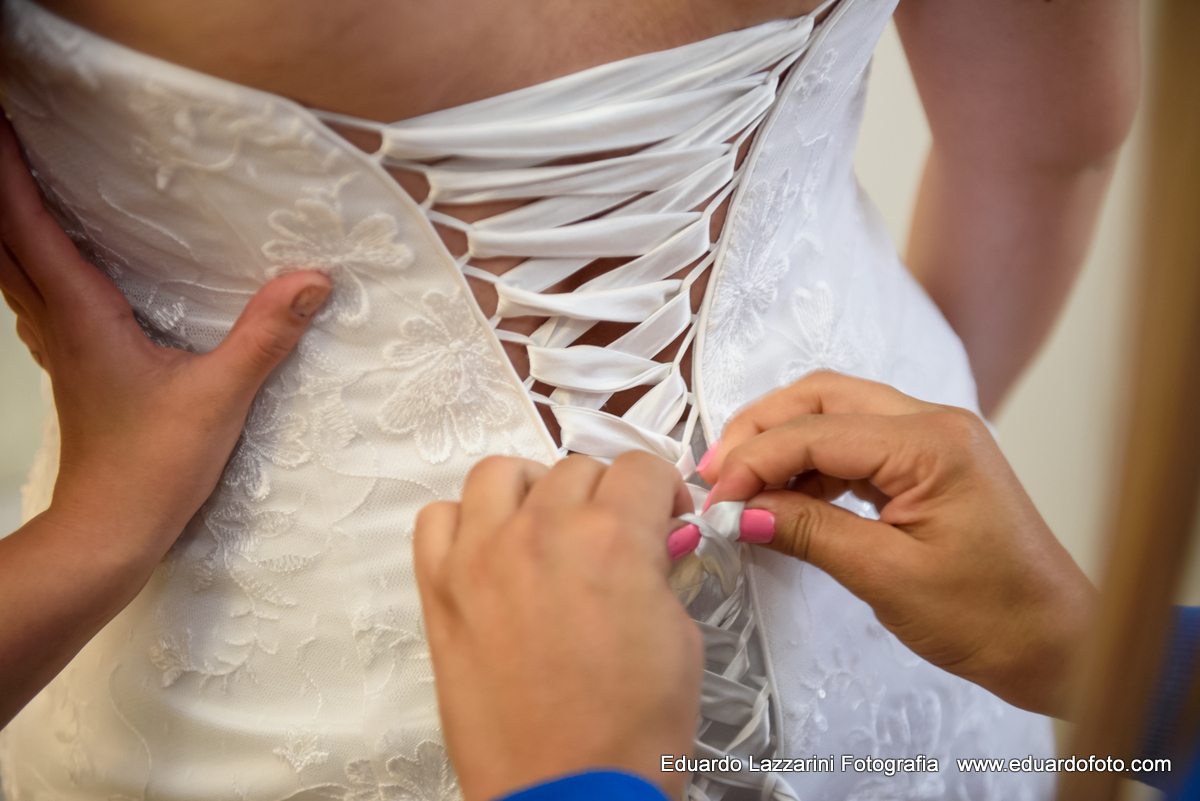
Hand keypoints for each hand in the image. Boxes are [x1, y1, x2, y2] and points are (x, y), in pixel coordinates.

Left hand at [0, 114, 329, 726]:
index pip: (29, 226)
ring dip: (12, 225)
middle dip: (4, 188)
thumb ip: (265, 335)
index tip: (7, 121)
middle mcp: (59, 324)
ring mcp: (61, 348)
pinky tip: (57, 264)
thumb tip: (313, 281)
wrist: (109, 532)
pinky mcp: (75, 368)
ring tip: (25, 186)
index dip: (10, 171)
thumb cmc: (150, 470)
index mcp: (84, 316)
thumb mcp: (219, 397)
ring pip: (14, 271)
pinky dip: (33, 264)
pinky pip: (37, 299)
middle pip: (5, 242)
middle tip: (14, 141)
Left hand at [414, 452, 701, 800]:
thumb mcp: (679, 637)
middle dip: (606, 496)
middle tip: (615, 538)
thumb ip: (661, 571)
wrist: (569, 794)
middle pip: (576, 468)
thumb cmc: (626, 734)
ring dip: (533, 490)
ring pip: (501, 473)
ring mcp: (482, 558)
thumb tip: (655, 544)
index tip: (664, 514)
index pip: (641, 466)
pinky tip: (491, 549)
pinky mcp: (441, 591)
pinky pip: (437, 518)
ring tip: (548, 528)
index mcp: (612, 538)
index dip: (663, 490)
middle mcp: (542, 534)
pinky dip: (464, 521)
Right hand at [697, 371, 1095, 717]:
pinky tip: (784, 495)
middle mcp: (934, 423)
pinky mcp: (928, 463)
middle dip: (760, 428)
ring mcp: (933, 439)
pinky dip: (811, 462)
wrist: (1056, 643)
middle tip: (716, 473)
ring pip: (835, 412)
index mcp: (932, 443)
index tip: (715, 499)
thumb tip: (744, 511)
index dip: (754, 461)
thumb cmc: (991, 617)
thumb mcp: (888, 577)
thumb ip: (809, 532)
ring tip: (741, 485)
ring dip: (782, 441)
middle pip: (822, 396)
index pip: (816, 431)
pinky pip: (854, 443)